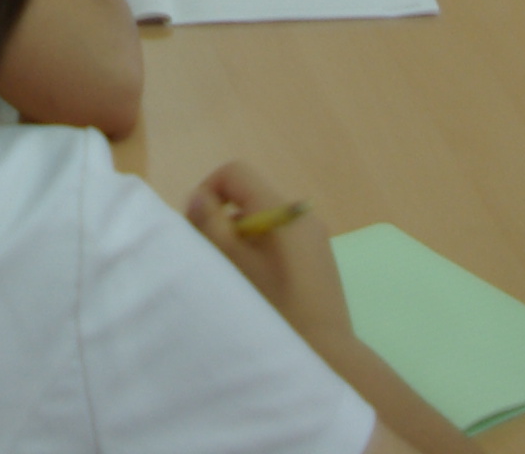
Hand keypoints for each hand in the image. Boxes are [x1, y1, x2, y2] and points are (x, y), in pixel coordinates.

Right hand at [186, 163, 353, 349]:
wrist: (326, 352)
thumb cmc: (273, 307)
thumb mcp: (232, 264)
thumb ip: (210, 225)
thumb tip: (199, 197)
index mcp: (280, 209)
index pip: (235, 172)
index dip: (209, 191)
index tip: (198, 228)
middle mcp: (301, 213)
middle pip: (250, 197)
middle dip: (223, 220)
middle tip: (211, 258)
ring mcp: (315, 235)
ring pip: (264, 221)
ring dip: (242, 239)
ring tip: (234, 278)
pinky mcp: (320, 258)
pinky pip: (282, 239)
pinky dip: (262, 251)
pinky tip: (259, 287)